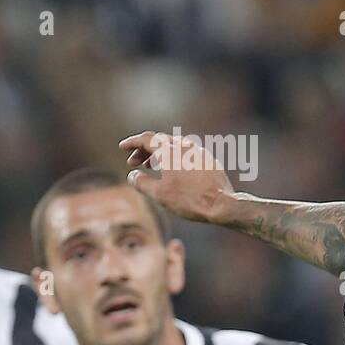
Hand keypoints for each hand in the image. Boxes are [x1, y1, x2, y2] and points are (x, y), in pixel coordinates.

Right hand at [119, 130, 237, 224]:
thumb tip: (133, 175)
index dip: (132, 143)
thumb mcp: (158, 194)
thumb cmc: (189, 200)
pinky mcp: (210, 161)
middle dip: (144, 150)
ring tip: (151, 167)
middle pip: (160, 141)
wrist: (222, 205)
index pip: (146, 139)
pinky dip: (175, 159)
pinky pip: (187, 154)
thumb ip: (141, 182)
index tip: (123, 148)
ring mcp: (200, 152)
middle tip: (134, 163)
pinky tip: (173, 172)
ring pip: (174, 147)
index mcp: (170, 150)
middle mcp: (186, 146)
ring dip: (159, 154)